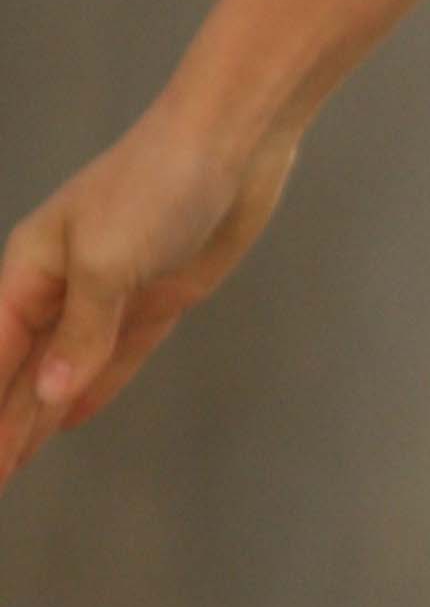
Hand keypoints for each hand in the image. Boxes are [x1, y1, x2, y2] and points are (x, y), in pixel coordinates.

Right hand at [0, 104, 298, 496]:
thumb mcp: (107, 260)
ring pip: (65, 371)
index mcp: (29, 272)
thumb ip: (80, 332)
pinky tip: (71, 416)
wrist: (231, 141)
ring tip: (14, 466)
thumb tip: (51, 393)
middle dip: (4, 427)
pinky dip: (92, 388)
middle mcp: (61, 286)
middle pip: (23, 373)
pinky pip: (114, 356)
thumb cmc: (157, 183)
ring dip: (39, 418)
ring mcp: (109, 293)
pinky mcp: (156, 296)